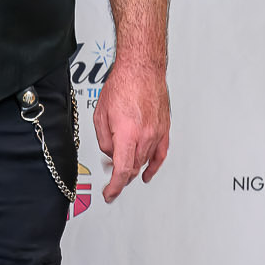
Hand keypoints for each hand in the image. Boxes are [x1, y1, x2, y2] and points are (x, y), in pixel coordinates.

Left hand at [94, 61, 170, 201]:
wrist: (141, 69)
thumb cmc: (122, 85)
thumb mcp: (100, 115)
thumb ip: (104, 140)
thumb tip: (109, 154)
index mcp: (127, 134)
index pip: (122, 171)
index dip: (114, 187)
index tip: (109, 194)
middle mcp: (145, 136)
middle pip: (133, 167)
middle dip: (119, 173)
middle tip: (108, 172)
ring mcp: (157, 133)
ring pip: (144, 161)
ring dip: (132, 166)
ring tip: (121, 161)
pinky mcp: (164, 129)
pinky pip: (160, 154)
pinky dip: (153, 166)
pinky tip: (148, 173)